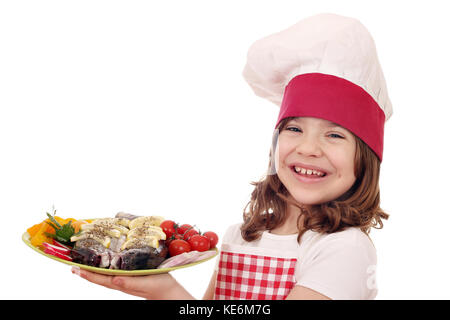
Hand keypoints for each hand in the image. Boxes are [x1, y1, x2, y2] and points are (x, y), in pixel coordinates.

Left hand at [71, 266, 190, 299]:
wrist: (168, 291)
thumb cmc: (159, 286)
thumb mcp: (145, 283)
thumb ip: (129, 282)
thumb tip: (114, 280)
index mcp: (123, 283)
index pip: (101, 279)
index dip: (88, 274)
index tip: (76, 268)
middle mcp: (121, 282)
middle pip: (99, 278)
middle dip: (86, 272)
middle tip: (72, 266)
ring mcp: (126, 280)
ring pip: (105, 276)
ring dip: (93, 271)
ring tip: (83, 265)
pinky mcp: (131, 276)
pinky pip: (114, 273)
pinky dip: (105, 269)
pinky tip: (105, 264)